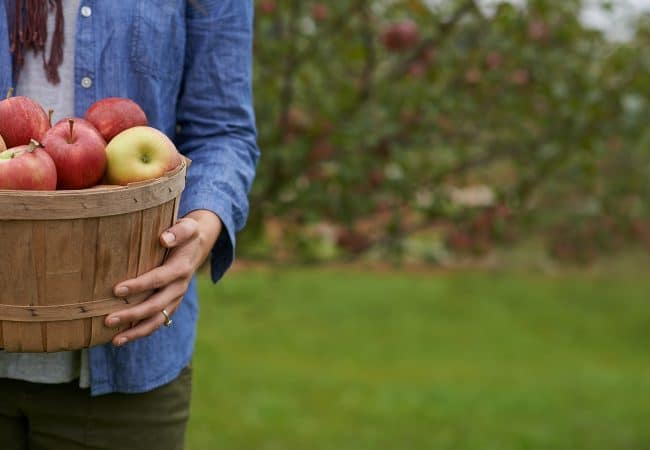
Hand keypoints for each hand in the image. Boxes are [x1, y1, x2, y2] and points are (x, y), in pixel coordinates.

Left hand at [105, 209, 221, 345]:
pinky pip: (158, 322)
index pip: (159, 279)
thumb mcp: (188, 227)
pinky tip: (121, 339)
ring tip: (115, 341)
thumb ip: (178, 231)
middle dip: (133, 314)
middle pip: (157, 305)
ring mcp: (176, 298)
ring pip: (158, 319)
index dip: (139, 286)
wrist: (197, 246)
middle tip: (108, 320)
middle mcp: (180, 286)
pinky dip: (141, 332)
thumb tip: (163, 239)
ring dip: (137, 331)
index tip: (117, 290)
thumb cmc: (185, 234)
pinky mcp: (171, 304)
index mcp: (181, 268)